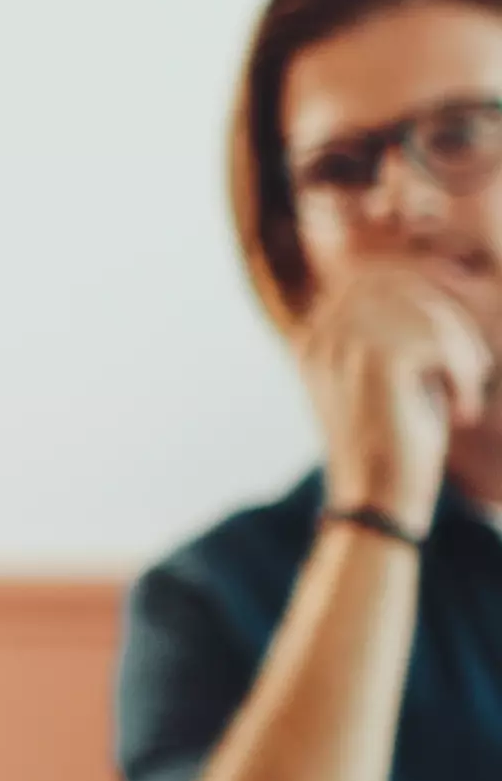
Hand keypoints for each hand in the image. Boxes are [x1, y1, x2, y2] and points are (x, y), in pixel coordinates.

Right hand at [303, 263, 494, 528]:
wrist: (378, 501)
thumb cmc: (392, 443)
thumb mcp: (385, 376)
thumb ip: (391, 329)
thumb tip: (428, 279)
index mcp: (313, 337)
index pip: (374, 278)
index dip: (425, 295)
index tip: (455, 344)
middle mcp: (320, 335)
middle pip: (405, 286)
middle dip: (449, 321)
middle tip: (468, 370)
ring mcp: (344, 346)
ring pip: (429, 311)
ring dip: (463, 349)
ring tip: (466, 388)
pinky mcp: (376, 364)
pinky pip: (443, 341)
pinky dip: (467, 376)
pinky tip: (463, 410)